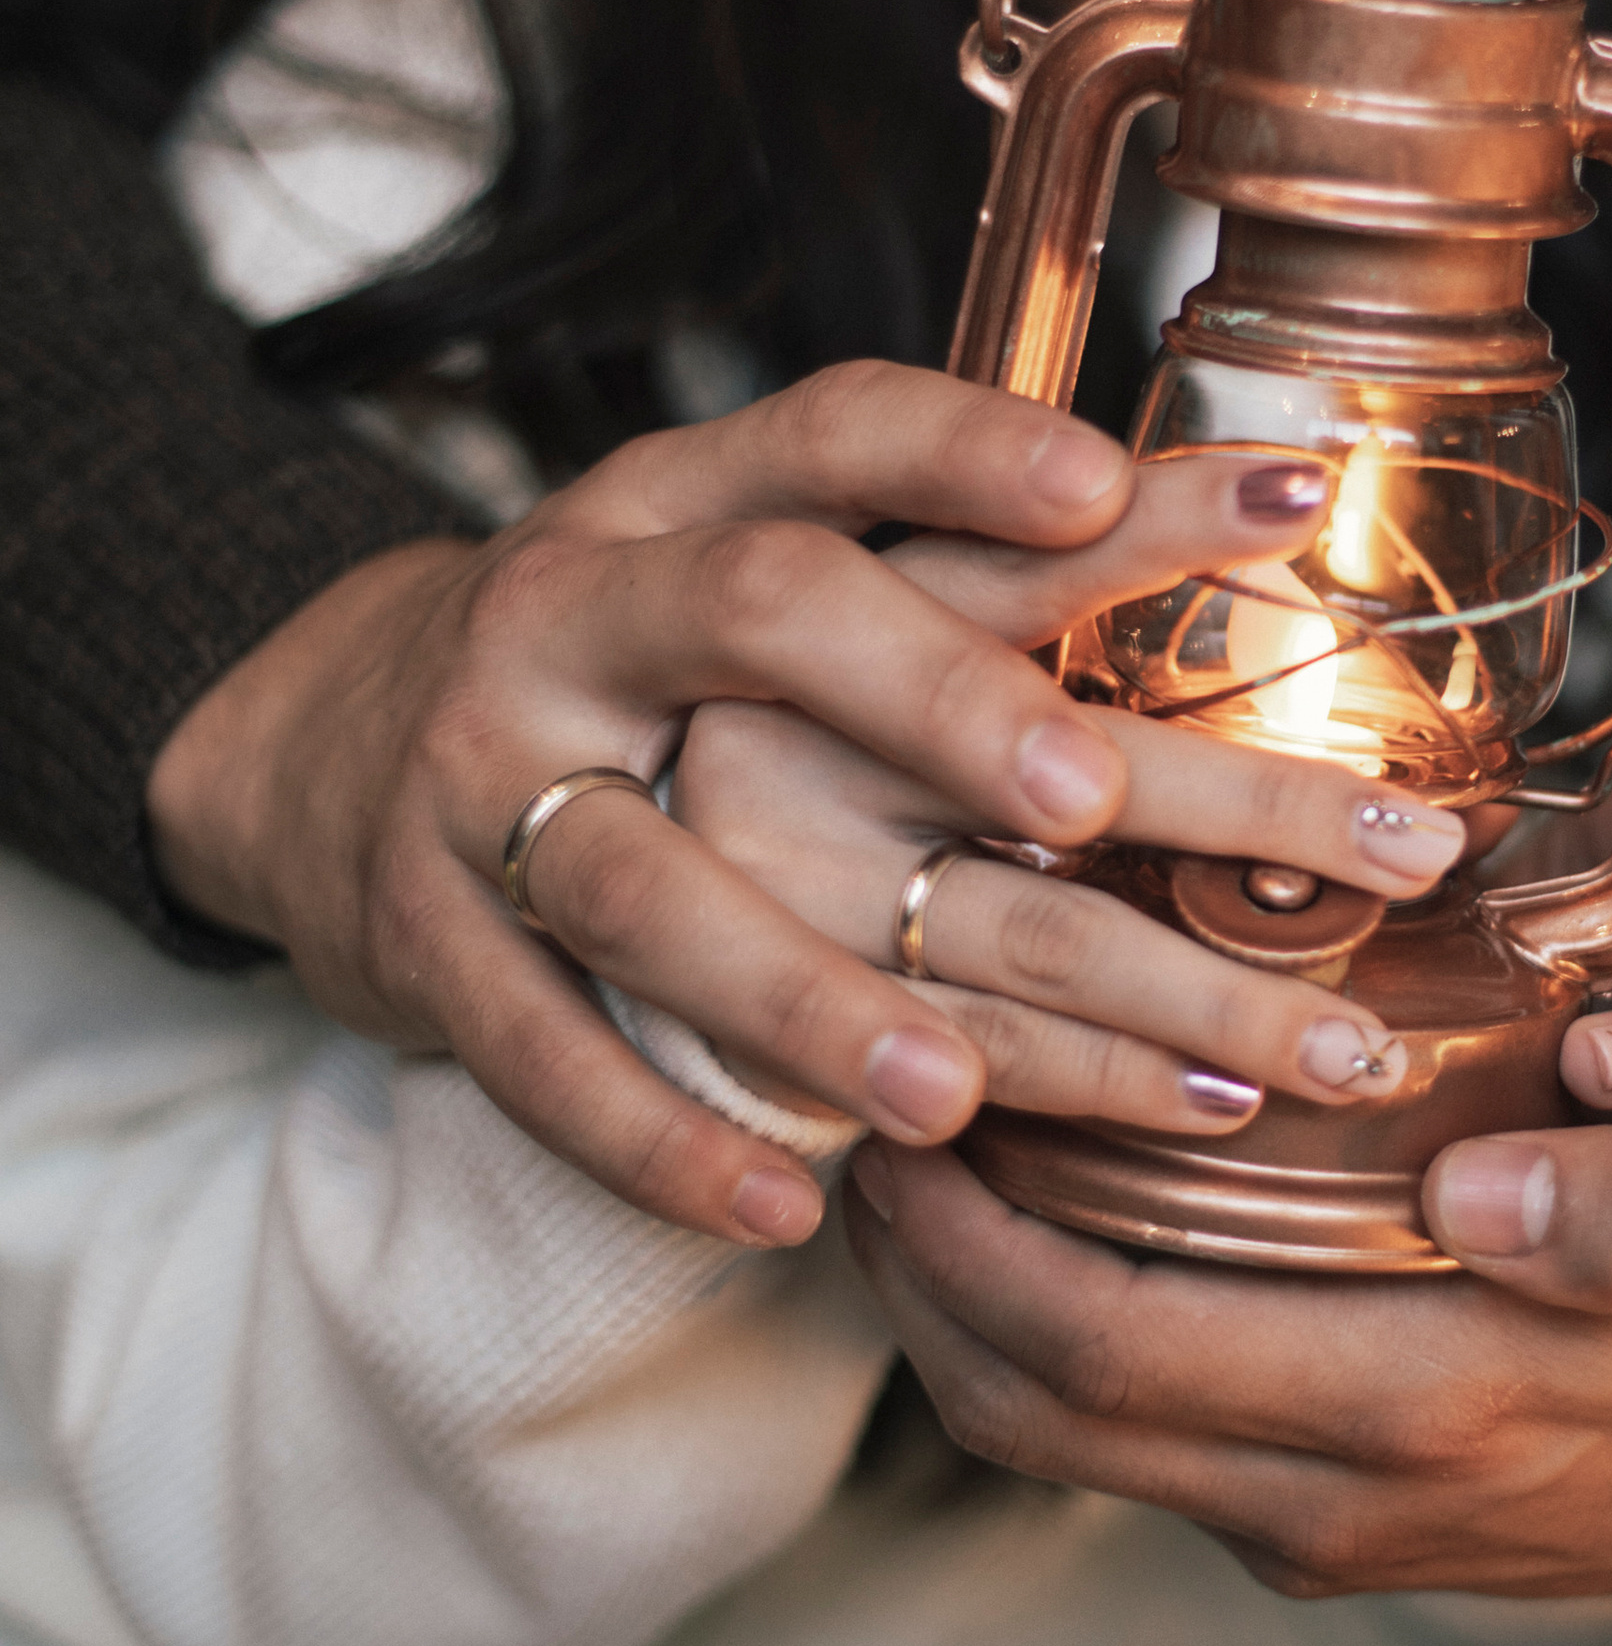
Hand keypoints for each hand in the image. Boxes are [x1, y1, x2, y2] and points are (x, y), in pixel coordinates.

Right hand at [145, 364, 1462, 1251]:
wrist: (328, 741)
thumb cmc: (630, 655)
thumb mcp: (750, 556)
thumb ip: (947, 564)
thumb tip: (1248, 538)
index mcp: (689, 501)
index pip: (841, 435)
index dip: (970, 449)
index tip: (1112, 484)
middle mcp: (586, 614)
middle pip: (760, 618)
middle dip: (933, 701)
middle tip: (1095, 795)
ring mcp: (487, 780)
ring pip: (646, 886)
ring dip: (802, 998)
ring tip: (947, 1099)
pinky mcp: (428, 940)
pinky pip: (542, 1055)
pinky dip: (661, 1139)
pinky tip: (789, 1210)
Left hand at [847, 761, 1611, 1599]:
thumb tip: (1479, 1195)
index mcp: (1424, 1404)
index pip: (1111, 1345)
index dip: (971, 1245)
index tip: (902, 1111)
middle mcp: (1340, 1492)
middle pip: (1038, 1410)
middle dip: (919, 1277)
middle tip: (860, 1117)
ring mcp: (1322, 1521)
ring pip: (1065, 1440)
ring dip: (965, 1312)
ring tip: (914, 1164)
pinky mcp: (1325, 1516)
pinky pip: (1131, 1439)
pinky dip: (1048, 1340)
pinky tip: (1041, 1222)